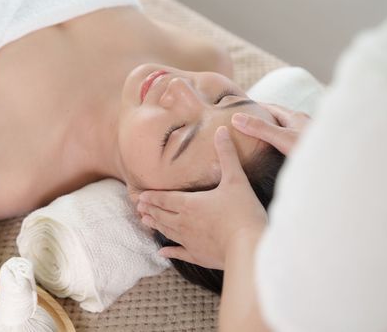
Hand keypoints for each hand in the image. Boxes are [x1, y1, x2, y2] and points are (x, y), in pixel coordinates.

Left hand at [137, 126, 266, 269]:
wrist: (248, 246)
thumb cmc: (242, 211)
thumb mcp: (235, 179)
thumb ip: (227, 154)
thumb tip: (222, 129)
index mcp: (189, 203)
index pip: (164, 198)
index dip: (152, 197)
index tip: (140, 196)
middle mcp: (184, 222)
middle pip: (162, 214)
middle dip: (150, 210)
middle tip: (138, 208)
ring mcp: (190, 241)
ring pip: (167, 232)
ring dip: (155, 226)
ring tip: (145, 222)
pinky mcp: (199, 256)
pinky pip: (179, 253)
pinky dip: (169, 252)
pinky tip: (162, 253)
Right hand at [231, 103, 310, 154]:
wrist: (337, 168)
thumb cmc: (313, 151)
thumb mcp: (282, 139)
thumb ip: (260, 129)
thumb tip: (237, 118)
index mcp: (295, 117)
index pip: (271, 107)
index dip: (255, 105)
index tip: (240, 106)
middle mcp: (302, 124)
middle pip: (279, 118)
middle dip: (263, 118)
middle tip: (246, 122)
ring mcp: (306, 137)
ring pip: (286, 130)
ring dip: (272, 131)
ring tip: (258, 137)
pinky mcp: (309, 149)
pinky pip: (290, 142)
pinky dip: (280, 143)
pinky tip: (277, 153)